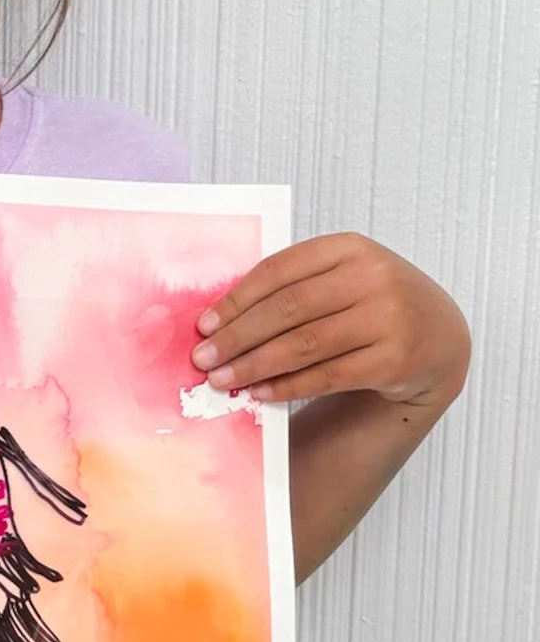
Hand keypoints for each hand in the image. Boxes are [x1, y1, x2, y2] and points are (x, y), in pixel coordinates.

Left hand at [190, 233, 470, 409]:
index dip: (237, 298)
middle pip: (288, 308)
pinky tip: (260, 393)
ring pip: (305, 345)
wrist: (438, 335)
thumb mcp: (343, 277)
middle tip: (204, 357)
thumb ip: (295, 286)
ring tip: (223, 380)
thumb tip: (222, 320)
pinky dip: (287, 386)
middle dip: (238, 336)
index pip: (279, 270)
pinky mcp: (394, 360)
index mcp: (350, 248)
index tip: (205, 324)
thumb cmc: (372, 303)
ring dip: (255, 365)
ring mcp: (388, 319)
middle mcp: (373, 278)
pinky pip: (327, 376)